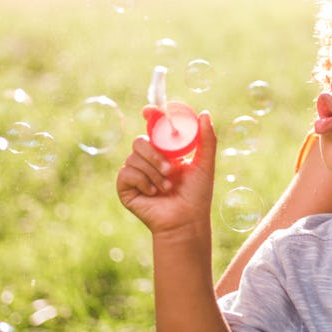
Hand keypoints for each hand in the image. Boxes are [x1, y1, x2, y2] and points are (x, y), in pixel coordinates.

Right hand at [116, 108, 215, 234]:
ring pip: (133, 157)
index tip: (149, 110)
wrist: (186, 220)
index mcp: (165, 152)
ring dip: (154, 173)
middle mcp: (148, 160)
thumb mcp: (205, 164)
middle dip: (155, 155)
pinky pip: (126, 173)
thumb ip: (206, 140)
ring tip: (167, 188)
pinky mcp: (125, 187)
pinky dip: (143, 182)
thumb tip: (205, 113)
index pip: (152, 129)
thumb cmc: (197, 194)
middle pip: (139, 141)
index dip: (149, 117)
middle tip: (171, 170)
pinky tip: (153, 193)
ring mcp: (135, 173)